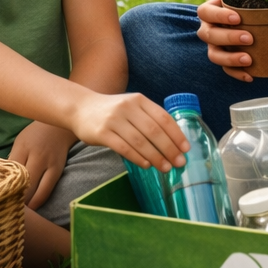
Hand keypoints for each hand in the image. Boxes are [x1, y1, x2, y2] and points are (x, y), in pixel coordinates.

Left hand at [8, 122, 76, 209]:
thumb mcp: (20, 143)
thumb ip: (13, 160)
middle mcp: (36, 157)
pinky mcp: (58, 170)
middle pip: (22, 184)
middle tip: (5, 210)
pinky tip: (33, 207)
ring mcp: (49, 164)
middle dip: (14, 199)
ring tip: (19, 213)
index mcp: (22, 148)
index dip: (2, 187)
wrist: (61, 127)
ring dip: (27, 203)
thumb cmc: (35, 135)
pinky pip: (47, 189)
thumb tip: (2, 181)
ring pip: (35, 190)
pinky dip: (39, 200)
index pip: (9, 172)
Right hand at [69, 91, 190, 170]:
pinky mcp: (102, 133)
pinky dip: (137, 157)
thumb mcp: (132, 106)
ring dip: (155, 156)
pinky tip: (146, 165)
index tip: (186, 148)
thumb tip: (173, 141)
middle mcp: (128, 107)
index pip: (163, 117)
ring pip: (140, 141)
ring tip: (165, 167)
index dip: (176, 134)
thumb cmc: (112, 111)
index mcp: (139, 100)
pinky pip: (123, 148)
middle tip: (179, 162)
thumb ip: (149, 118)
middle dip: (169, 148)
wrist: (81, 108)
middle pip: (154, 130)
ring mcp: (114, 120)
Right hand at [195, 0, 256, 81]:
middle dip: (229, 38)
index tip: (237, 17)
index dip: (219, 16)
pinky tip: (250, 76)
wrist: (240, 15)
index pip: (205, 12)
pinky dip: (237, 74)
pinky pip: (225, 69)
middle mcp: (207, 28)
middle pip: (209, 35)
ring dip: (230, 58)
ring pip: (214, 55)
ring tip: (249, 60)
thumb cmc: (243, 1)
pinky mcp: (222, 58)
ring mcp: (213, 45)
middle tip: (249, 38)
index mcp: (209, 10)